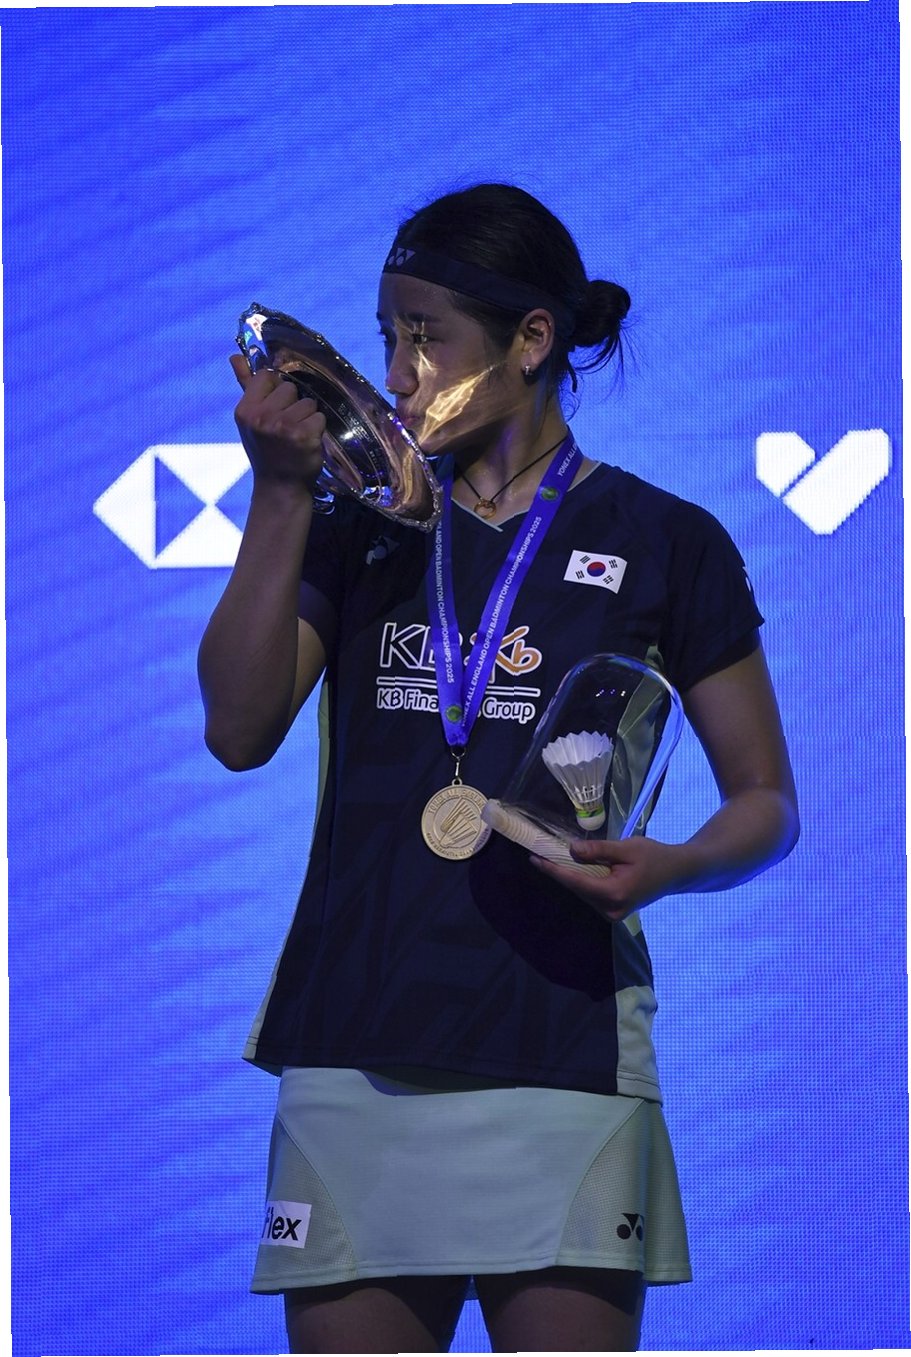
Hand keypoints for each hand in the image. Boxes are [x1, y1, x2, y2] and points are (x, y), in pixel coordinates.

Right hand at [230, 354, 325, 486]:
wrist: (280, 486)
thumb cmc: (265, 450)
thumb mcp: (250, 418)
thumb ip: (246, 384)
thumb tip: (234, 356)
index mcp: (246, 410)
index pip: (267, 377)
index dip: (274, 391)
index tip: (273, 410)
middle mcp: (263, 417)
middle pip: (290, 389)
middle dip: (292, 406)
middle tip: (284, 428)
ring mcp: (284, 427)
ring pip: (308, 403)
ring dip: (306, 418)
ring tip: (295, 436)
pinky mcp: (305, 436)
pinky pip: (319, 417)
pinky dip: (316, 429)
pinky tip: (306, 443)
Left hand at [530, 835, 686, 921]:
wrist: (677, 872)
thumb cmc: (654, 857)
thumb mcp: (626, 848)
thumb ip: (598, 850)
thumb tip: (571, 850)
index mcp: (614, 894)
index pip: (576, 882)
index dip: (554, 870)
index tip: (535, 860)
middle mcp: (611, 909)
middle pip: (578, 889)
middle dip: (560, 872)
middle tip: (542, 854)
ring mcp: (613, 913)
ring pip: (584, 893)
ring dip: (571, 877)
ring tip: (554, 859)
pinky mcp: (615, 911)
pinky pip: (592, 895)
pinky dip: (583, 881)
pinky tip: (576, 868)